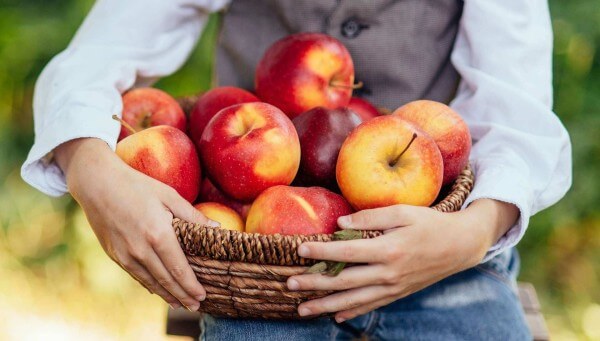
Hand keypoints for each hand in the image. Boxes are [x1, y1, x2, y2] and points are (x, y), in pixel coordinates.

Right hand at [55, 138, 217, 310]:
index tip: (203, 295)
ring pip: (150, 282)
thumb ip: (193, 215)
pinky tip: (157, 290)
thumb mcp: (169, 196)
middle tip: (196, 306)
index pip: (179, 269)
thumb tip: (216, 229)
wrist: (97, 184)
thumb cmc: (137, 186)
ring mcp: (126, 254)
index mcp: (158, 234)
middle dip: (182, 296)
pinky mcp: (115, 255)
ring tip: (180, 304)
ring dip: (166, 295)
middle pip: (166, 280)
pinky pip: (136, 275)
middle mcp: (141, 250)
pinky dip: (149, 285)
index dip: (191, 285)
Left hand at [286, 200, 518, 321]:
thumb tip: (341, 224)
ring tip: (302, 309)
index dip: (322, 252)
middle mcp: (389, 273)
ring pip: (353, 300)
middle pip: (344, 282)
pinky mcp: (398, 293)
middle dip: (315, 284)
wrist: (460, 246)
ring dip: (326, 306)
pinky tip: (335, 317)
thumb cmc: (430, 223)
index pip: (347, 253)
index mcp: (389, 249)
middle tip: (290, 284)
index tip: (299, 250)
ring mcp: (393, 287)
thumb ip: (371, 217)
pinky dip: (351, 312)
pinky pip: (371, 306)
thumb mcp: (404, 212)